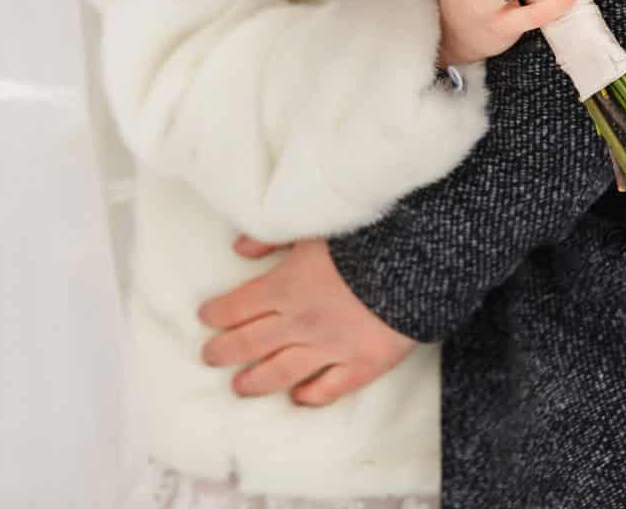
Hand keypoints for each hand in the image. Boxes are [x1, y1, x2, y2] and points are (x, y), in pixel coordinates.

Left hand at [199, 237, 414, 405]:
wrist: (420, 264)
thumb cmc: (367, 238)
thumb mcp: (316, 226)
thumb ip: (275, 238)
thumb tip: (239, 249)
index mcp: (288, 285)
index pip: (238, 306)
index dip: (217, 313)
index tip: (205, 316)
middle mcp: (301, 322)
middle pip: (251, 343)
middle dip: (225, 350)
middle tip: (209, 355)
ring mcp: (331, 348)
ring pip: (281, 372)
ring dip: (256, 380)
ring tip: (240, 386)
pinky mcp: (362, 364)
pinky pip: (330, 389)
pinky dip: (311, 396)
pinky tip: (299, 398)